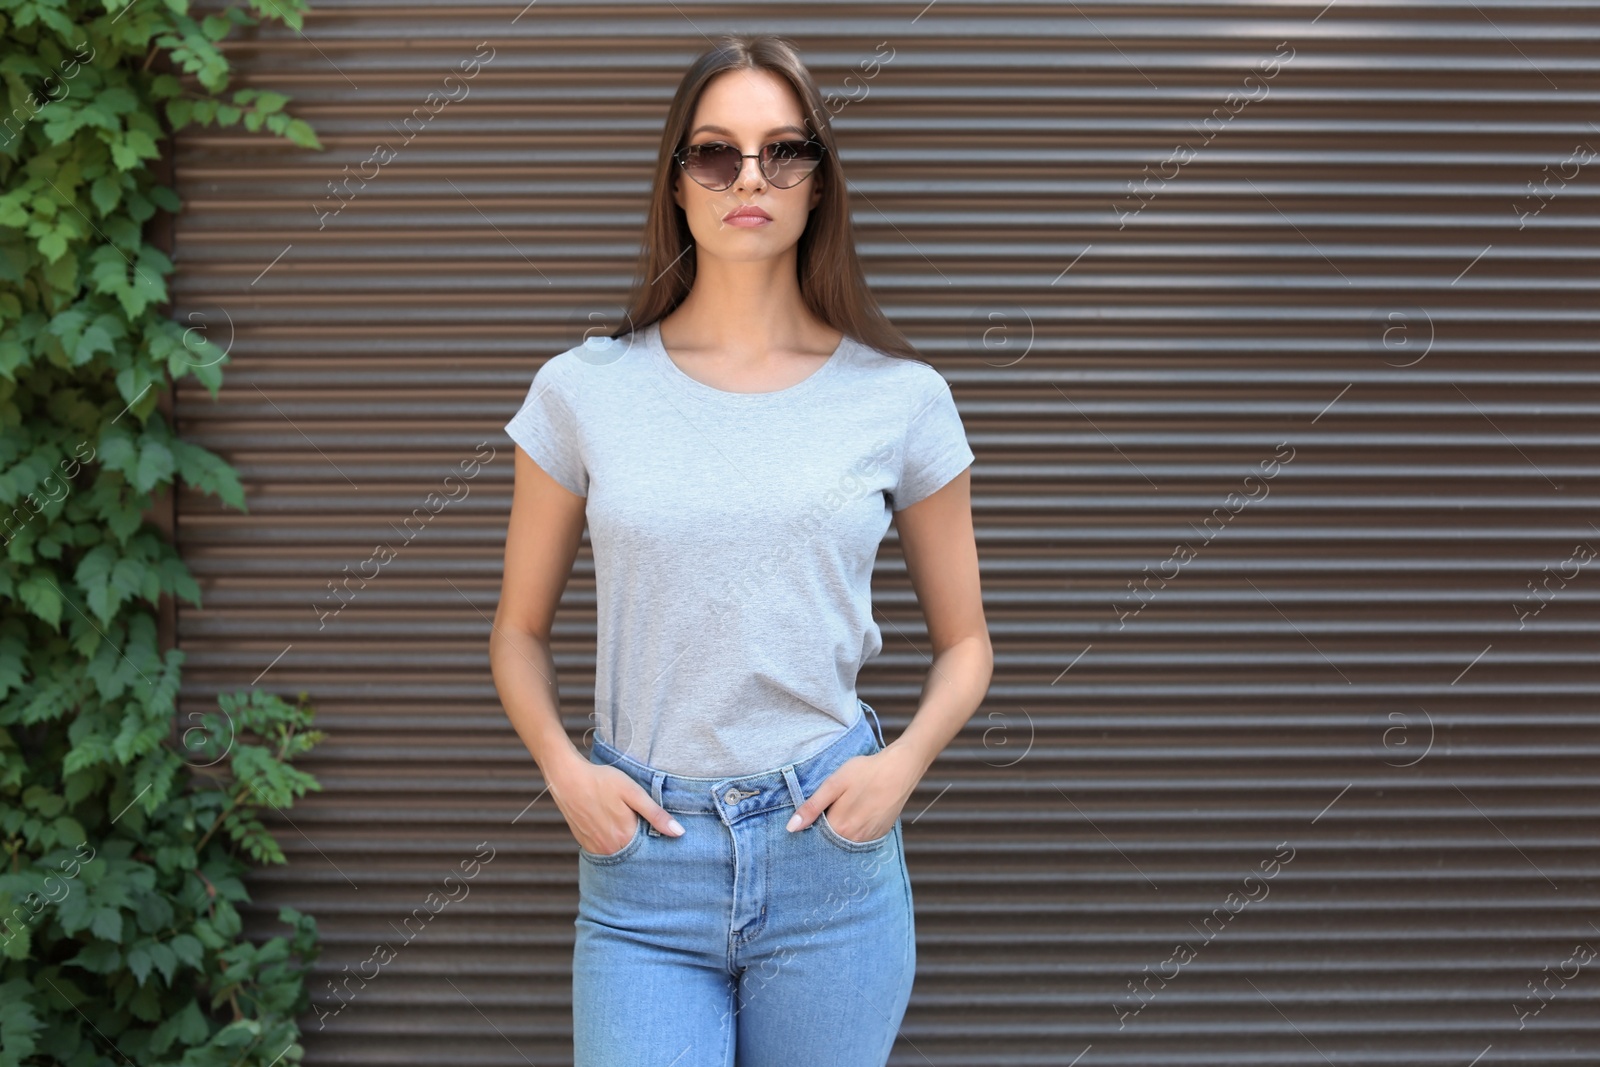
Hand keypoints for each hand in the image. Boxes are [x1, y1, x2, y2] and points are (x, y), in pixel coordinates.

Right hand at [548, 759, 683, 853]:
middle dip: (642, 843)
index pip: (650, 849)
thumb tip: (679, 833)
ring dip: (626, 844)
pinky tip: (612, 826)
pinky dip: (612, 843)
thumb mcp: (633, 793)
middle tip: (641, 823)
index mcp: (625, 837)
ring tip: (626, 823)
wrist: (567, 779)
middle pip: (634, 853)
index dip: (657, 839)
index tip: (659, 829)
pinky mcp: (584, 843)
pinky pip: (604, 850)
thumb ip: (656, 814)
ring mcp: (595, 848)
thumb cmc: (602, 781)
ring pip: (619, 852)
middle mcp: (610, 848)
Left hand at [785, 744, 922, 841]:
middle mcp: (854, 839)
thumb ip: (812, 807)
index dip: (809, 828)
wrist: (900, 769)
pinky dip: (854, 831)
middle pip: (830, 842)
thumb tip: (791, 828)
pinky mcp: (880, 834)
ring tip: (843, 809)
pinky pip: (860, 839)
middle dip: (823, 832)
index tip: (809, 817)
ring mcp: (869, 839)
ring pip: (845, 841)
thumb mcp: (834, 784)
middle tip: (828, 809)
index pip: (815, 837)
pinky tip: (856, 814)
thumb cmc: (865, 772)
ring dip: (839, 832)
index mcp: (839, 827)